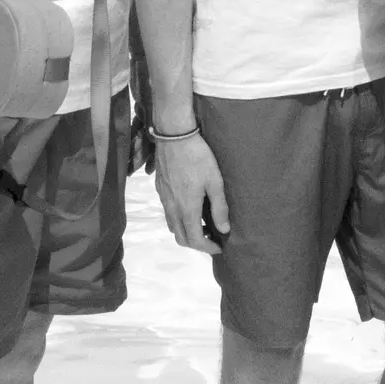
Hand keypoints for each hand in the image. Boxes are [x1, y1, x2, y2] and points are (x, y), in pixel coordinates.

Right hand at [155, 131, 229, 254]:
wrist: (174, 136)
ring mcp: (163, 198)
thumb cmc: (198, 157)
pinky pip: (167, 213)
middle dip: (196, 244)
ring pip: (172, 226)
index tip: (219, 246)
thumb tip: (224, 230)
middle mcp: (172, 208)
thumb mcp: (215, 181)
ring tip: (202, 224)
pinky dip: (179, 219)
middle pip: (180, 238)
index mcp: (187, 209)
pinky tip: (189, 207)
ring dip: (186, 231)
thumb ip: (219, 207)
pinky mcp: (160, 188)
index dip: (208, 248)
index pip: (195, 240)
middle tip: (212, 237)